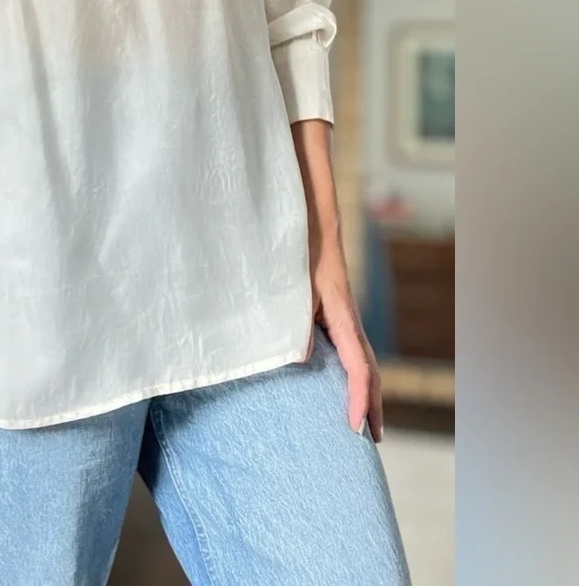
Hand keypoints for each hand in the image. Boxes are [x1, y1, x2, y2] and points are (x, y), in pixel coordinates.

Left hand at [310, 240, 383, 442]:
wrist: (313, 228)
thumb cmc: (302, 257)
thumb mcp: (295, 291)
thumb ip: (297, 324)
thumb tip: (303, 360)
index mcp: (343, 319)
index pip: (358, 368)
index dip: (360, 399)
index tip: (356, 426)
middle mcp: (350, 323)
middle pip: (369, 371)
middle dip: (373, 406)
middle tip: (372, 439)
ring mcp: (345, 320)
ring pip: (363, 362)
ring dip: (367, 392)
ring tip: (367, 422)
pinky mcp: (336, 315)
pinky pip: (351, 351)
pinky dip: (354, 374)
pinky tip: (343, 384)